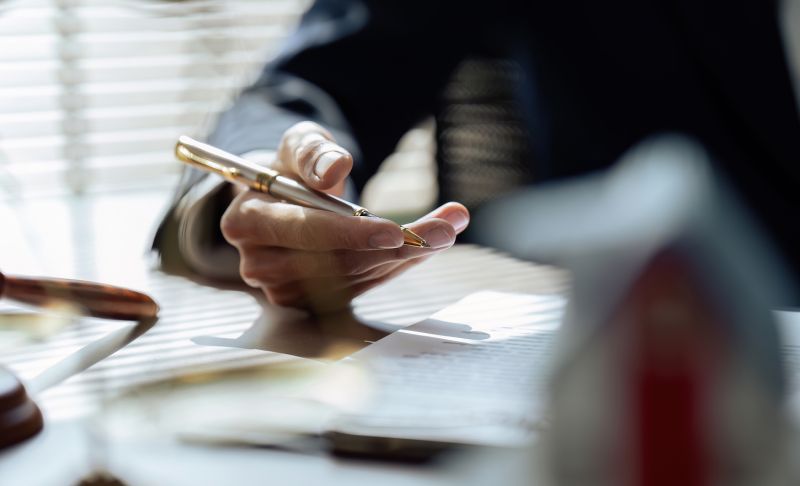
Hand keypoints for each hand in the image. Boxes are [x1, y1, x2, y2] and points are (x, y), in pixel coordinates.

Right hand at [221, 121, 469, 311]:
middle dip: (398, 245)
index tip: (395, 229)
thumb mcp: (298, 144)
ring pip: (357, 276)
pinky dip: (397, 264)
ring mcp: (285, 291)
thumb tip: (334, 166)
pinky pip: (363, 286)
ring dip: (407, 255)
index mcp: (246, 223)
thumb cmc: (292, 169)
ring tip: (447, 228)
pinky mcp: (311, 304)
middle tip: (448, 226)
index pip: (304, 231)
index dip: (351, 232)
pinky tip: (424, 245)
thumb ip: (312, 150)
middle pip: (338, 261)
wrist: (281, 202)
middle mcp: (260, 265)